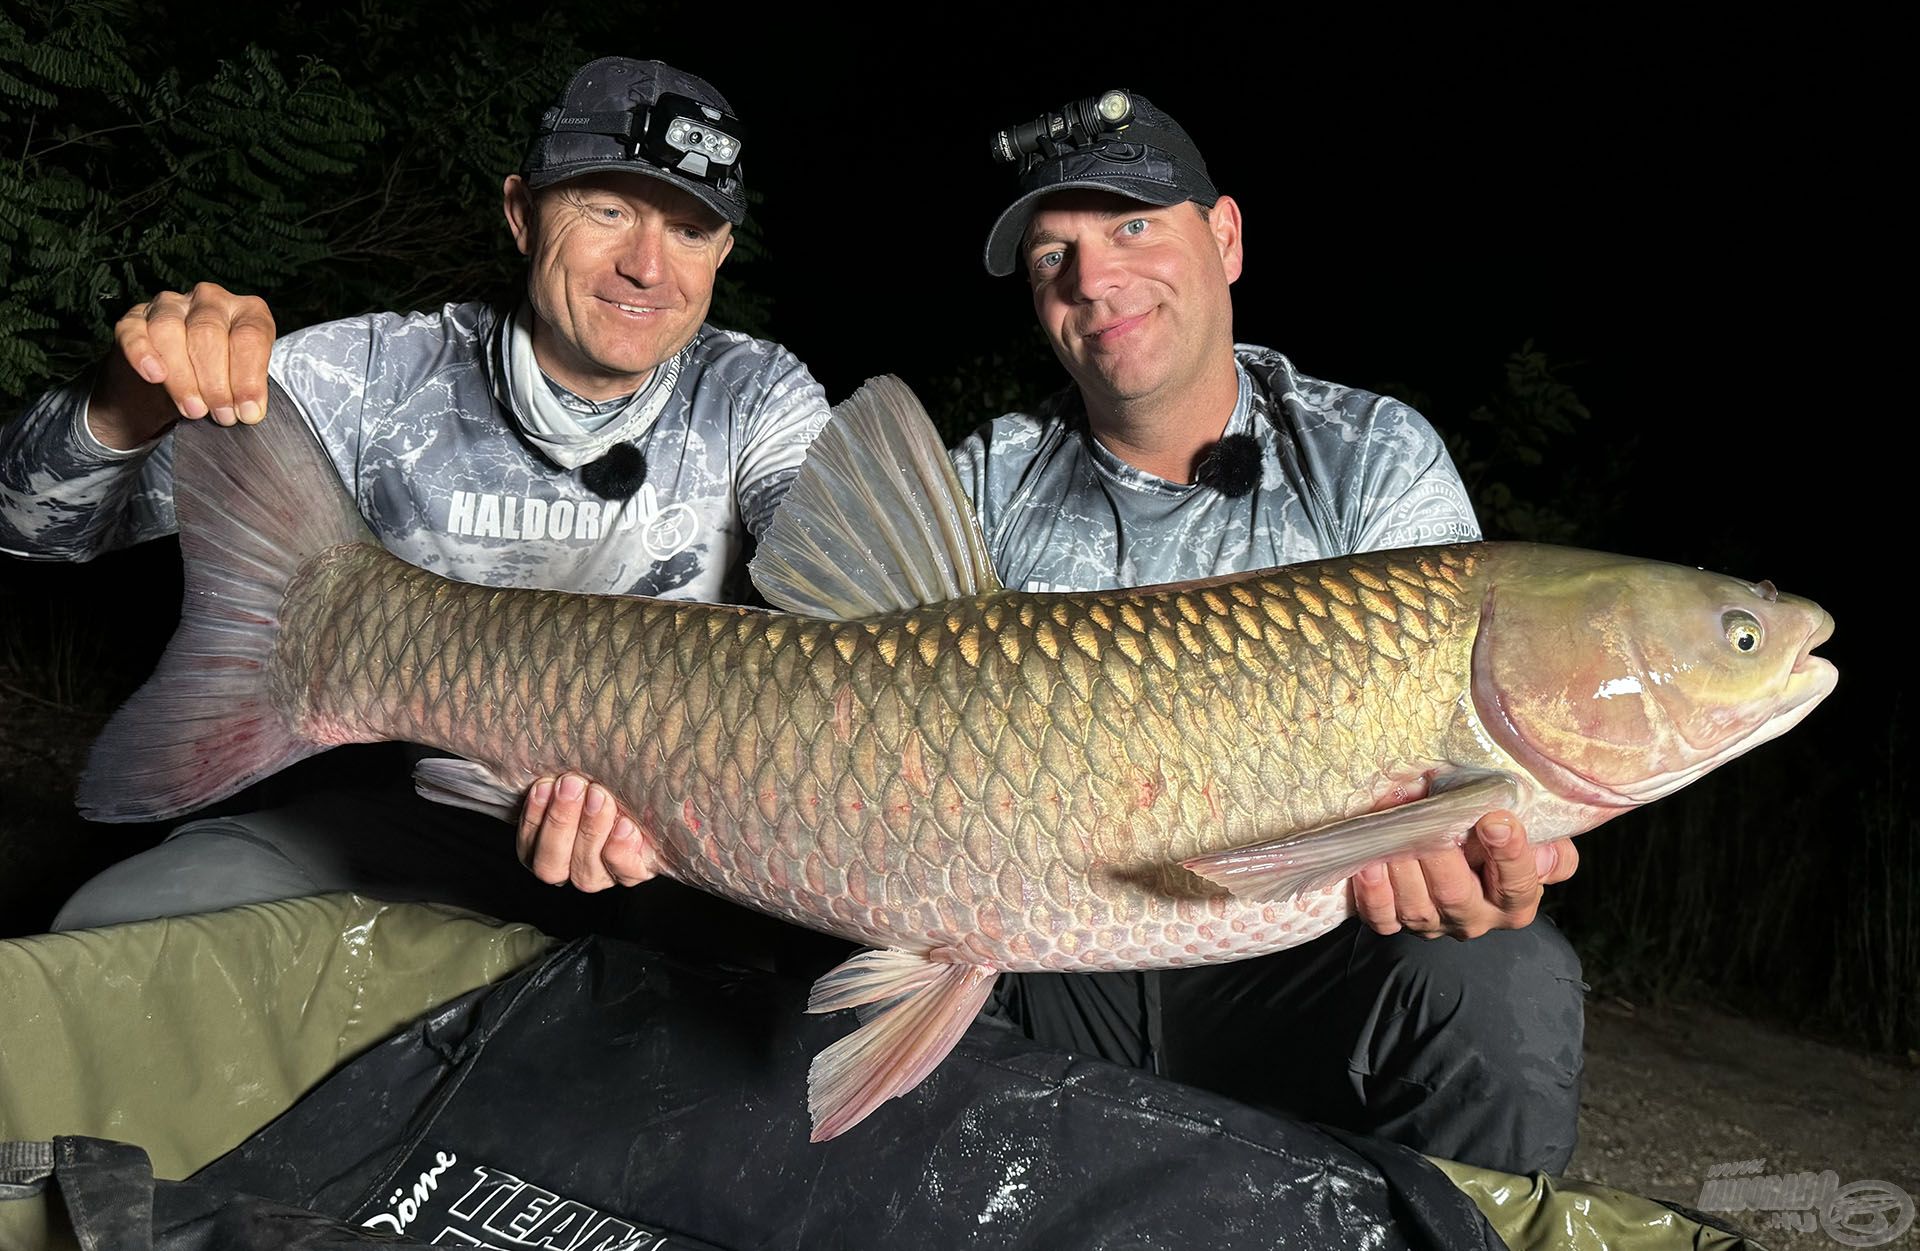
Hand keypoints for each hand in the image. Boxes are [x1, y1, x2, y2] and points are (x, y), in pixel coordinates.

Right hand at [89, 283, 276, 449]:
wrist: (166, 390)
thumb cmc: (215, 384)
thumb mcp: (239, 386)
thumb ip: (245, 393)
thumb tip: (250, 411)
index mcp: (247, 311)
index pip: (251, 336)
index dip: (249, 378)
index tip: (248, 412)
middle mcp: (210, 300)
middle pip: (210, 333)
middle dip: (216, 382)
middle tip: (221, 415)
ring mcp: (170, 305)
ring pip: (170, 330)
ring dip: (183, 377)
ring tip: (194, 410)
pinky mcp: (134, 319)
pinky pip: (134, 332)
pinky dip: (143, 354)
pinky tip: (155, 376)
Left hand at [517, 773, 656, 891]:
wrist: (588, 774)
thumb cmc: (631, 780)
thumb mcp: (651, 787)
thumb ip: (661, 794)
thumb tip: (693, 777)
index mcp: (635, 863)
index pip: (629, 873)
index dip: (624, 854)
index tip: (627, 823)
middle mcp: (599, 872)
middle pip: (587, 872)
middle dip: (590, 831)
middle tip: (596, 792)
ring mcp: (563, 865)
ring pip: (553, 867)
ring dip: (561, 824)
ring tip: (570, 785)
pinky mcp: (533, 851)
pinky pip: (527, 846)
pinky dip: (534, 817)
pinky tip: (544, 787)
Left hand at [1350, 811, 1577, 939]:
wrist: (1457, 858)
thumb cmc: (1495, 842)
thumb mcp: (1535, 840)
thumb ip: (1549, 845)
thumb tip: (1547, 846)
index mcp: (1515, 901)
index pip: (1518, 884)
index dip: (1509, 854)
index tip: (1494, 821)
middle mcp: (1475, 918)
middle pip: (1457, 896)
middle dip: (1440, 856)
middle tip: (1427, 816)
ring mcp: (1433, 924)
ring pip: (1416, 907)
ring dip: (1401, 866)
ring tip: (1392, 827)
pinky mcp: (1398, 924)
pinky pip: (1382, 918)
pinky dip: (1373, 893)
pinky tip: (1368, 863)